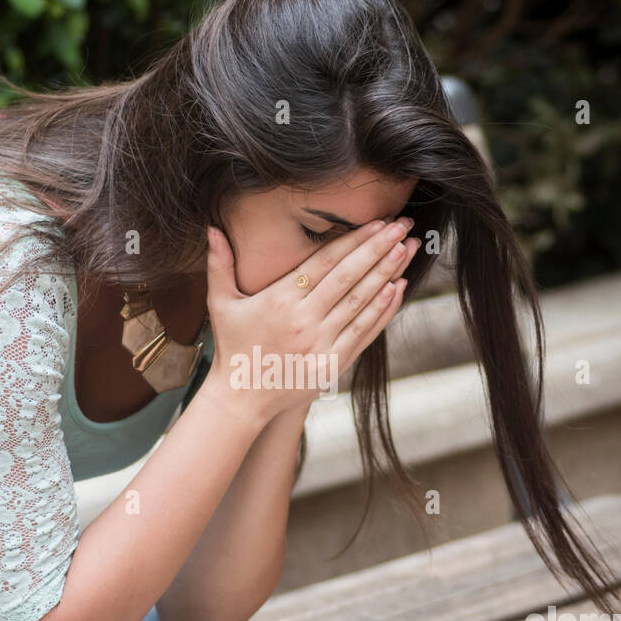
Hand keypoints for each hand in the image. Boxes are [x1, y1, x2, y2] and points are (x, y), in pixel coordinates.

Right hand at [201, 216, 420, 423]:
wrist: (241, 398)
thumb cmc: (233, 346)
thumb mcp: (221, 303)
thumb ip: (219, 264)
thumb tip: (212, 228)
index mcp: (280, 300)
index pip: (325, 263)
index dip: (354, 240)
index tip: (377, 222)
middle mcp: (304, 321)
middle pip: (349, 277)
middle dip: (380, 249)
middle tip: (403, 225)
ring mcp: (321, 344)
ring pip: (361, 302)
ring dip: (389, 273)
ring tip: (408, 249)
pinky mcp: (334, 364)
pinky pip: (365, 331)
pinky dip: (384, 309)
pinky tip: (399, 287)